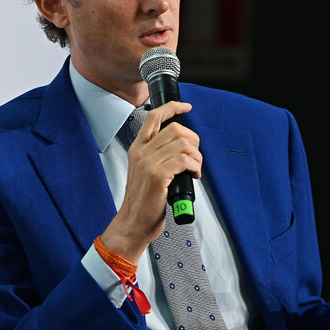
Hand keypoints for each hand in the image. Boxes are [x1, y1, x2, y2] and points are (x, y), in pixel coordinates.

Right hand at [100, 101, 201, 262]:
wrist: (132, 223)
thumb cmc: (142, 201)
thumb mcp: (144, 171)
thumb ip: (156, 156)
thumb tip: (181, 147)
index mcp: (137, 149)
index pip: (154, 117)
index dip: (172, 107)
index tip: (186, 106)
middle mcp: (141, 152)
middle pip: (175, 129)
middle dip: (193, 140)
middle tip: (195, 156)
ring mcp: (148, 163)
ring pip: (183, 144)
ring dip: (196, 156)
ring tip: (195, 169)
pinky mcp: (158, 176)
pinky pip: (184, 160)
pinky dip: (195, 165)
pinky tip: (194, 175)